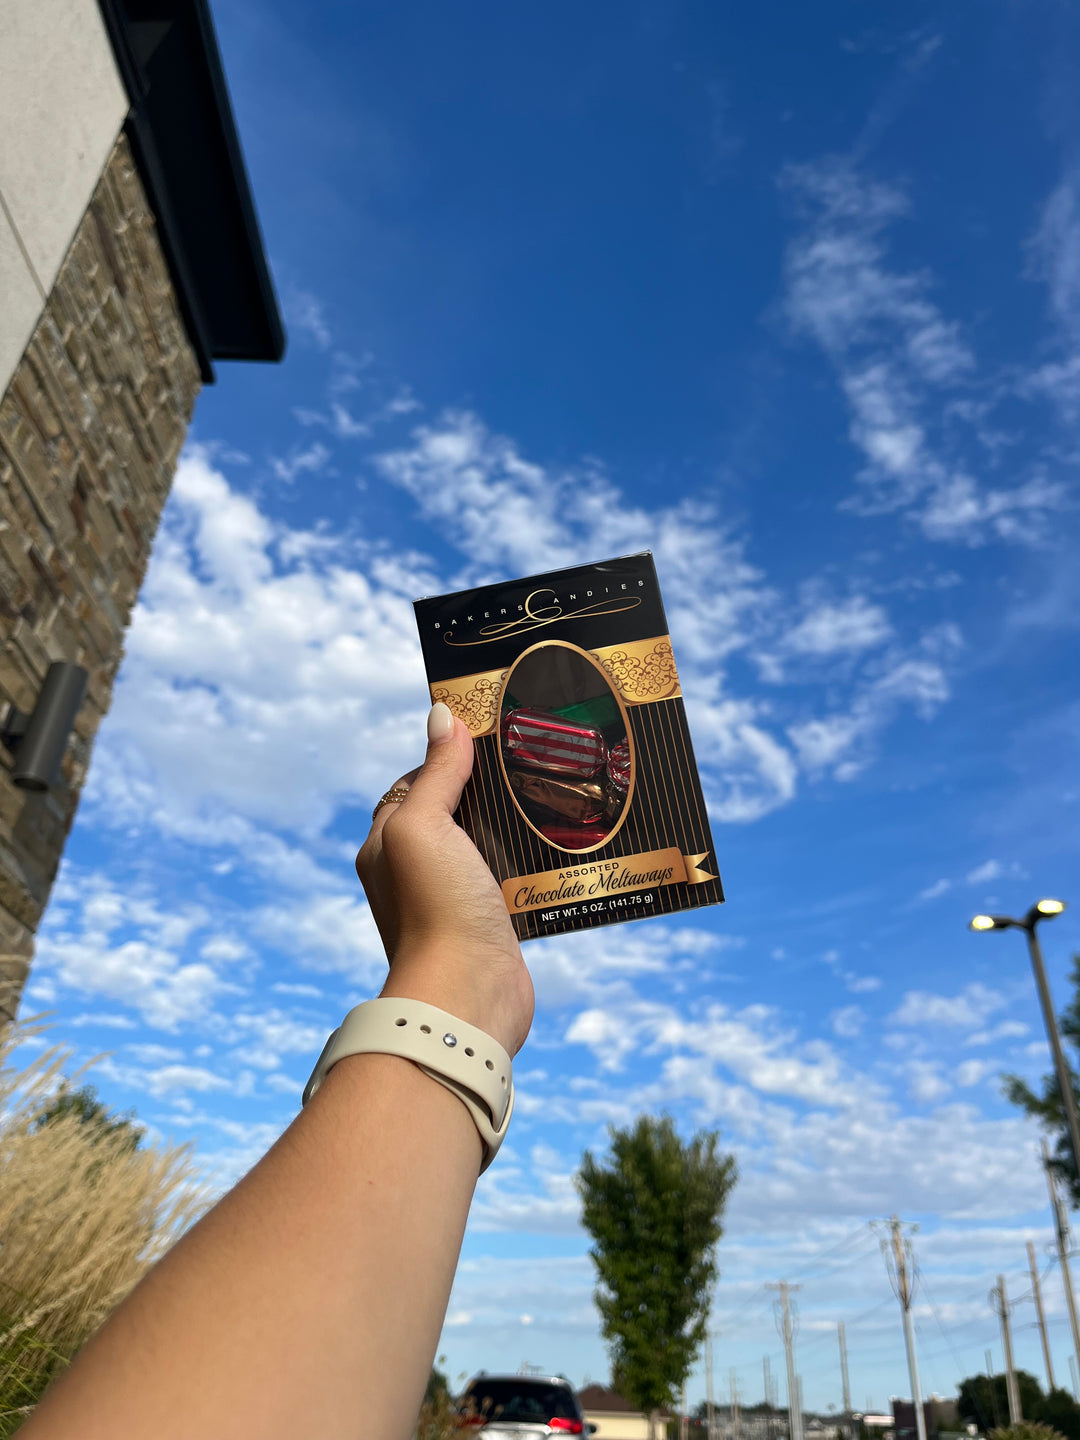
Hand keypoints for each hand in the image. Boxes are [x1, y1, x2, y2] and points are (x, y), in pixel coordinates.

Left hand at [356, 703, 533, 1056]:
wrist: (467, 997)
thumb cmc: (435, 909)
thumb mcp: (424, 826)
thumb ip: (435, 773)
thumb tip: (442, 716)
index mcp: (387, 843)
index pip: (414, 782)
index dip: (447, 757)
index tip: (488, 734)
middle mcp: (415, 870)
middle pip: (454, 811)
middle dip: (487, 789)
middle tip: (530, 760)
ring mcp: (452, 898)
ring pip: (485, 844)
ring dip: (512, 825)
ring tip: (551, 795)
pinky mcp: (489, 922)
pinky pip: (510, 878)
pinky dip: (529, 861)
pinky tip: (556, 846)